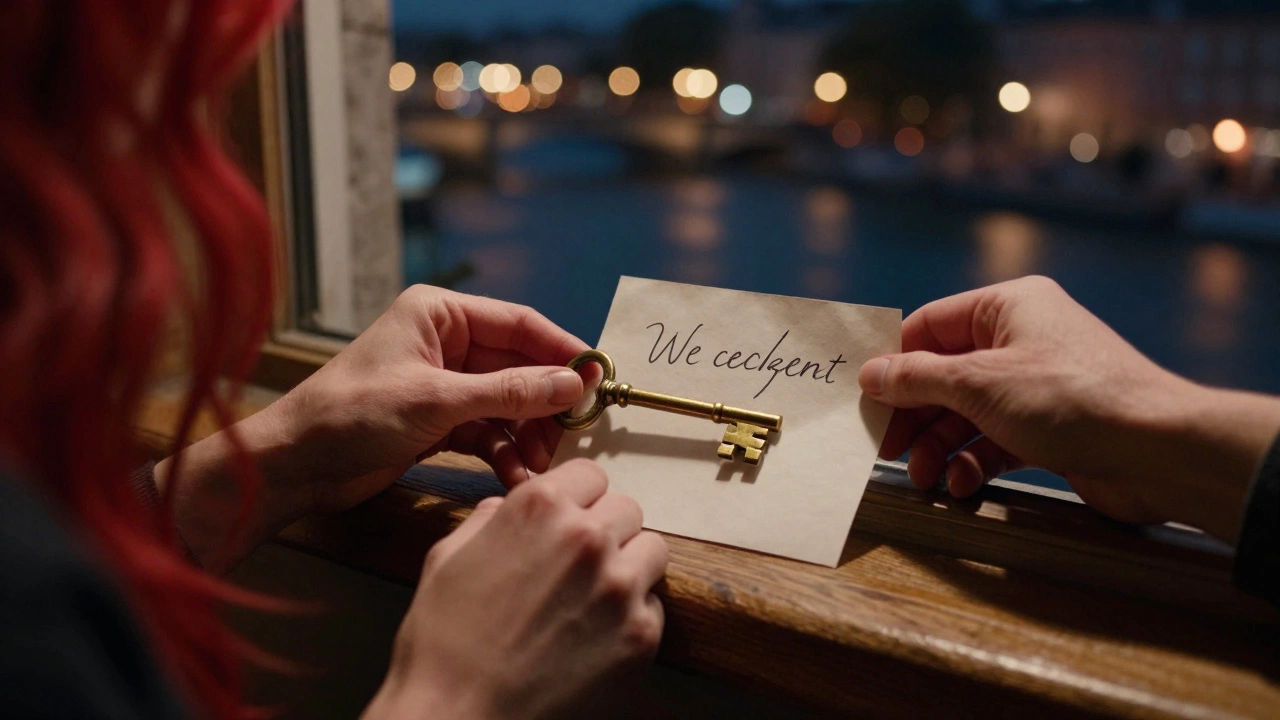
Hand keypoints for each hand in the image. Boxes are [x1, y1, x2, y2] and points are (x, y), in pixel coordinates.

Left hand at [270, 285, 589, 509]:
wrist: (295, 465)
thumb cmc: (352, 414)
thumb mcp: (437, 400)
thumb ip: (509, 393)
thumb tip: (573, 385)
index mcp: (440, 315)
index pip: (520, 324)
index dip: (562, 351)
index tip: (600, 379)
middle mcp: (446, 343)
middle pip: (519, 366)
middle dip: (547, 402)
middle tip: (577, 433)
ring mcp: (444, 384)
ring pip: (508, 404)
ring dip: (528, 434)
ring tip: (542, 466)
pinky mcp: (439, 422)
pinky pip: (488, 431)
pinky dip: (505, 452)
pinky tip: (517, 476)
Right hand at [363, 460, 668, 719]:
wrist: (458, 718)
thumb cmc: (442, 643)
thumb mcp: (448, 557)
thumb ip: (492, 518)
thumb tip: (510, 506)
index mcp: (541, 506)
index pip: (591, 474)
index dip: (578, 498)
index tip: (570, 518)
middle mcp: (588, 537)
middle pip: (627, 509)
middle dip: (606, 530)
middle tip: (579, 563)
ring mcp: (620, 587)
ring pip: (651, 550)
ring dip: (628, 566)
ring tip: (594, 596)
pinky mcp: (640, 635)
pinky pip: (653, 606)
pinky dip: (631, 616)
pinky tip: (594, 636)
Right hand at [858, 276, 1279, 540]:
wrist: (1159, 451)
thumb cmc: (1071, 398)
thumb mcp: (979, 383)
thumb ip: (917, 378)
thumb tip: (870, 373)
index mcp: (1007, 307)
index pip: (929, 327)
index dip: (893, 363)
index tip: (863, 399)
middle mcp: (1021, 340)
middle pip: (944, 376)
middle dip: (915, 417)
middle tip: (886, 450)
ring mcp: (1036, 386)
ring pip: (967, 413)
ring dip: (941, 447)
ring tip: (925, 479)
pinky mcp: (1050, 428)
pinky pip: (995, 441)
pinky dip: (975, 462)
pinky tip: (964, 486)